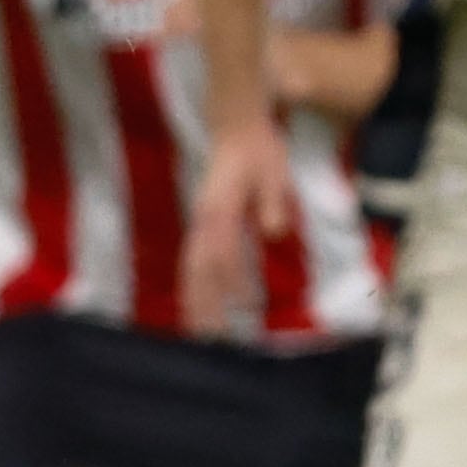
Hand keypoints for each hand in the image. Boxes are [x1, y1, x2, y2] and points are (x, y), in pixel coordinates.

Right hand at [184, 115, 295, 334]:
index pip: (224, 251)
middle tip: (214, 338)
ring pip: (192, 268)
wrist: (235, 127)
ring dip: (195, 301)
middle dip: (204, 304)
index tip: (247, 307)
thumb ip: (272, 202)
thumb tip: (275, 232)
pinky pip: (194, 261)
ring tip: (200, 331)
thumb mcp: (273, 171)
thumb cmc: (258, 150)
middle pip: (198, 268)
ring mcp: (199, 222)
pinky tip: (200, 304)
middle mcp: (203, 219)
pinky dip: (195, 286)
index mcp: (219, 208)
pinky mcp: (202, 224)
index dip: (234, 280)